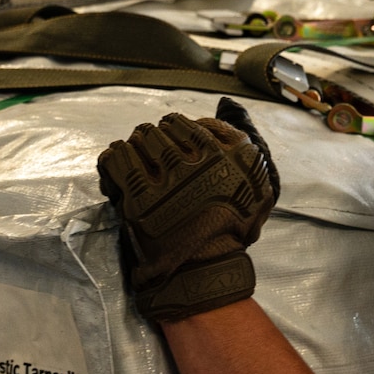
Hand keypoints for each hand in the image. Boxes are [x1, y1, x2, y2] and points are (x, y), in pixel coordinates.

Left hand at [97, 97, 279, 322]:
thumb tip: (225, 105)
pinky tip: (120, 169)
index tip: (179, 148)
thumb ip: (244, 144)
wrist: (204, 268)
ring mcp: (170, 177)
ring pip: (140, 138)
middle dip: (158, 139)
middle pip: (166, 128)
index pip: (197, 125)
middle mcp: (204, 160)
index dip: (184, 134)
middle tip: (155, 157)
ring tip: (138, 162)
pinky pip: (116, 158)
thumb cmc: (231, 231)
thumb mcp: (259, 186)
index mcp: (234, 154)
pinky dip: (114, 159)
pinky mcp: (139, 194)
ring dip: (136, 147)